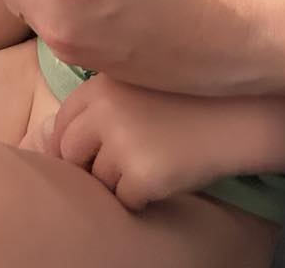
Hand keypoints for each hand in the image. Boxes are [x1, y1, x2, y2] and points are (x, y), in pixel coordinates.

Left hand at [47, 76, 229, 211]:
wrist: (234, 115)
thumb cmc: (185, 98)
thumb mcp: (135, 83)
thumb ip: (98, 103)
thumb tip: (50, 136)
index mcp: (100, 86)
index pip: (62, 121)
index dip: (71, 140)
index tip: (86, 152)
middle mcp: (105, 112)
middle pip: (70, 153)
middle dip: (88, 165)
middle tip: (118, 164)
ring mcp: (122, 145)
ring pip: (97, 180)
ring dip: (117, 181)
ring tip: (151, 162)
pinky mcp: (141, 176)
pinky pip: (124, 200)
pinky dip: (141, 197)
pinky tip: (164, 176)